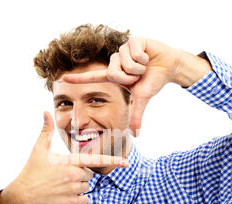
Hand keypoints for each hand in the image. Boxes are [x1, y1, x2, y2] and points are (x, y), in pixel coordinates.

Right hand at [0, 111, 128, 203]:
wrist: (23, 195)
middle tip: (61, 174)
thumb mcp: (39, 149)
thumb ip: (47, 130)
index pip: (95, 160)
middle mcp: (74, 176)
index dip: (112, 161)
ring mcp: (73, 191)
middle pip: (88, 173)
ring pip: (86, 186)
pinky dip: (77, 198)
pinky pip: (84, 199)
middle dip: (79, 173)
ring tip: (59, 185)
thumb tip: (46, 112)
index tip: (126, 162)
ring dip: (77, 186)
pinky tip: (63, 194)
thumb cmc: (32, 170)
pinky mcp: (71, 203)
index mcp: (70, 161)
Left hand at [63, 37, 183, 135]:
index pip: (93, 77)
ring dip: (139, 67)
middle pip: (112, 73)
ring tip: (144, 65)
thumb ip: (136, 115)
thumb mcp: (142, 99)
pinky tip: (148, 55)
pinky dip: (144, 57)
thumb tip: (136, 135)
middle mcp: (115, 61)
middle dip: (129, 77)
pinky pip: (134, 52)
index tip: (63, 79)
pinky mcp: (132, 40)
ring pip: (125, 63)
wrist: (169, 67)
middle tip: (139, 75)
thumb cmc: (153, 81)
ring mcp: (122, 49)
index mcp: (114, 74)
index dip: (78, 79)